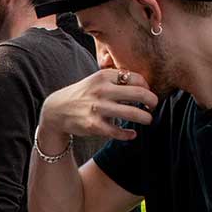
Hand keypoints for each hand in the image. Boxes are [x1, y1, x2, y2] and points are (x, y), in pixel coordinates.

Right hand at [38, 69, 158, 144]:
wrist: (57, 110)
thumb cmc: (84, 95)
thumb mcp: (97, 81)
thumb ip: (117, 81)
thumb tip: (145, 86)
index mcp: (104, 76)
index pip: (136, 78)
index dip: (147, 87)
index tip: (148, 94)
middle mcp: (102, 90)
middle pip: (139, 93)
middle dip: (152, 101)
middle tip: (154, 106)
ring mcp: (97, 108)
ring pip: (132, 113)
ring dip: (145, 118)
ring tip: (148, 120)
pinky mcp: (93, 125)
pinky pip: (118, 131)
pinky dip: (128, 134)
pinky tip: (132, 134)